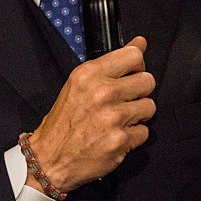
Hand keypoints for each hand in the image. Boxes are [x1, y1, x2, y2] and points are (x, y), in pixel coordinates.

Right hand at [25, 36, 155, 193]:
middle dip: (140, 91)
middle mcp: (103, 92)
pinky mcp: (121, 140)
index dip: (137, 65)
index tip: (132, 74)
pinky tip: (117, 136)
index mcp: (90, 74)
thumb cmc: (64, 121)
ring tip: (121, 119)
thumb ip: (111, 63)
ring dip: (139, 114)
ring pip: (150, 107)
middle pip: (147, 81)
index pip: (133, 56)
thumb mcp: (80, 83)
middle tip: (126, 100)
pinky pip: (144, 132)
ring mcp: (113, 117)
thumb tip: (141, 42)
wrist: (50, 158)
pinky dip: (134, 136)